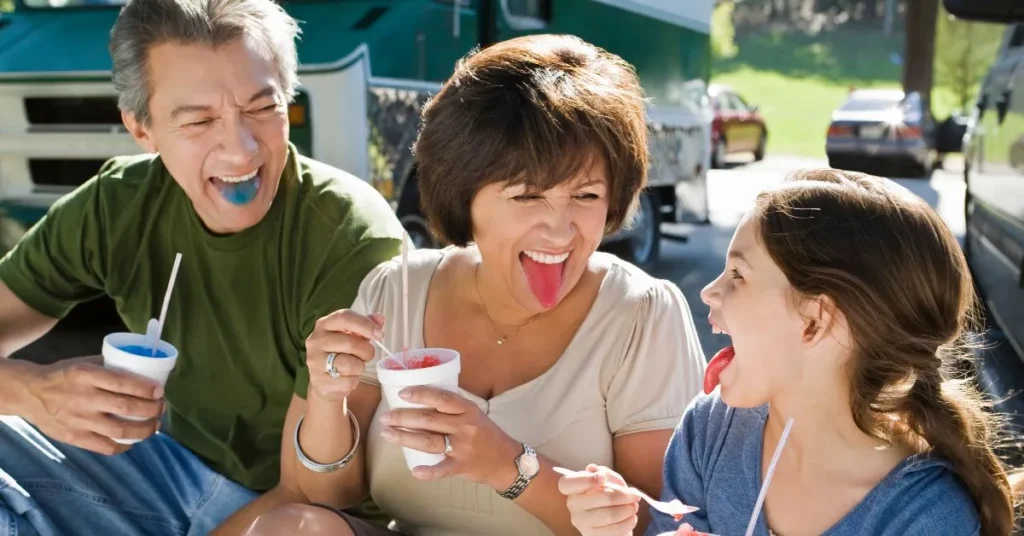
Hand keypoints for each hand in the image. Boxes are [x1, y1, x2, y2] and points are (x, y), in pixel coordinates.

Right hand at [21, 356, 164, 454]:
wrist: (29, 393)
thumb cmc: (64, 375)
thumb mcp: (83, 362)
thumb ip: (109, 365)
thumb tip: (143, 369)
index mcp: (86, 375)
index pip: (123, 383)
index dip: (146, 389)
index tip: (160, 391)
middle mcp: (83, 398)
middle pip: (127, 408)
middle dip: (152, 409)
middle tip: (161, 407)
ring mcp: (79, 420)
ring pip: (120, 431)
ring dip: (145, 430)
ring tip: (155, 426)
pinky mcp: (74, 437)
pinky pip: (105, 447)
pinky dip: (124, 446)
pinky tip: (133, 441)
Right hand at [304, 310, 384, 400]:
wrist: (323, 381)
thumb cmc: (340, 353)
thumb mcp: (352, 336)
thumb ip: (365, 325)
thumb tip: (379, 318)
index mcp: (323, 324)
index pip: (344, 317)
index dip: (365, 324)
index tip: (379, 334)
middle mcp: (315, 341)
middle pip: (351, 343)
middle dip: (367, 351)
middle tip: (367, 355)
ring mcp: (314, 362)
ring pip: (350, 365)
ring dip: (360, 367)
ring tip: (355, 367)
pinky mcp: (318, 381)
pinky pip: (348, 382)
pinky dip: (354, 381)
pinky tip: (347, 378)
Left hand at [377, 385, 521, 486]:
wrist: (507, 459)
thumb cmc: (486, 433)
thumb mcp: (474, 413)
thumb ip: (452, 407)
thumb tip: (422, 397)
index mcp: (468, 409)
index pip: (441, 397)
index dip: (420, 394)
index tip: (401, 394)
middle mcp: (465, 426)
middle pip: (429, 419)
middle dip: (403, 417)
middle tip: (385, 417)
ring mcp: (463, 447)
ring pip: (429, 441)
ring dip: (405, 437)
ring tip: (387, 434)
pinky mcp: (462, 466)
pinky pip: (443, 469)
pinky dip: (428, 471)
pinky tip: (414, 471)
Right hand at [557, 464, 639, 535]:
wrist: (611, 519)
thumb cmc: (608, 494)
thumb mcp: (608, 479)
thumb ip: (603, 472)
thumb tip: (593, 469)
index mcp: (571, 487)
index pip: (567, 484)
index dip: (586, 480)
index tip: (603, 478)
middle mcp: (572, 505)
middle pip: (600, 497)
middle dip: (623, 496)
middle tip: (635, 496)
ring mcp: (581, 522)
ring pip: (609, 515)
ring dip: (628, 510)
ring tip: (634, 507)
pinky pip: (613, 530)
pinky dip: (628, 523)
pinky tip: (631, 518)